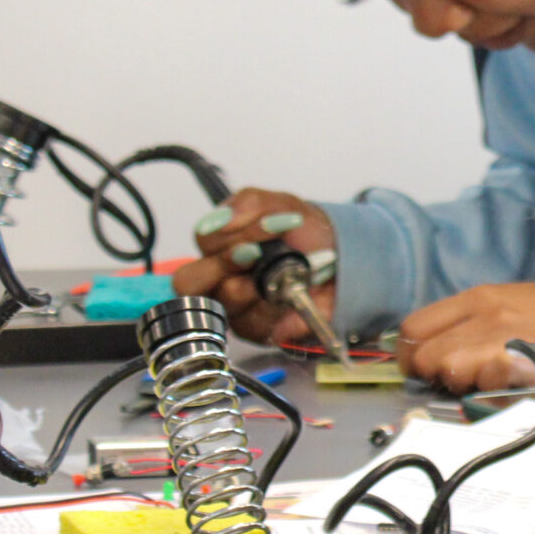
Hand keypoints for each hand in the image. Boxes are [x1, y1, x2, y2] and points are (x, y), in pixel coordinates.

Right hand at [170, 188, 335, 344]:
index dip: (231, 232)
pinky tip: (292, 298)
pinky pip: (253, 326)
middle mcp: (221, 277)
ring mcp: (236, 307)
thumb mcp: (281, 204)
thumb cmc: (307, 232)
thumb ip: (250, 203)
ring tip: (285, 275)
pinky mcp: (256, 330)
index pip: (204, 238)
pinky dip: (277, 309)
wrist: (344, 259)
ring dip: (255, 285)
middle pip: (190, 280)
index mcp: (222, 244)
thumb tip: (223, 217)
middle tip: (256, 254)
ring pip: (224, 302)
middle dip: (224, 263)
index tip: (267, 225)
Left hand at [399, 281, 534, 393]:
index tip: (421, 368)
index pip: (412, 329)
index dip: (409, 354)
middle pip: (425, 356)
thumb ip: (458, 325)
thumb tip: (417, 354)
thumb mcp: (497, 305)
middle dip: (433, 374)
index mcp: (476, 299)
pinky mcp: (523, 367)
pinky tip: (501, 390)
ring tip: (482, 383)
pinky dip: (486, 396)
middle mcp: (485, 316)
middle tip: (455, 379)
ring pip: (450, 372)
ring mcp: (504, 341)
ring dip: (460, 385)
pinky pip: (484, 388)